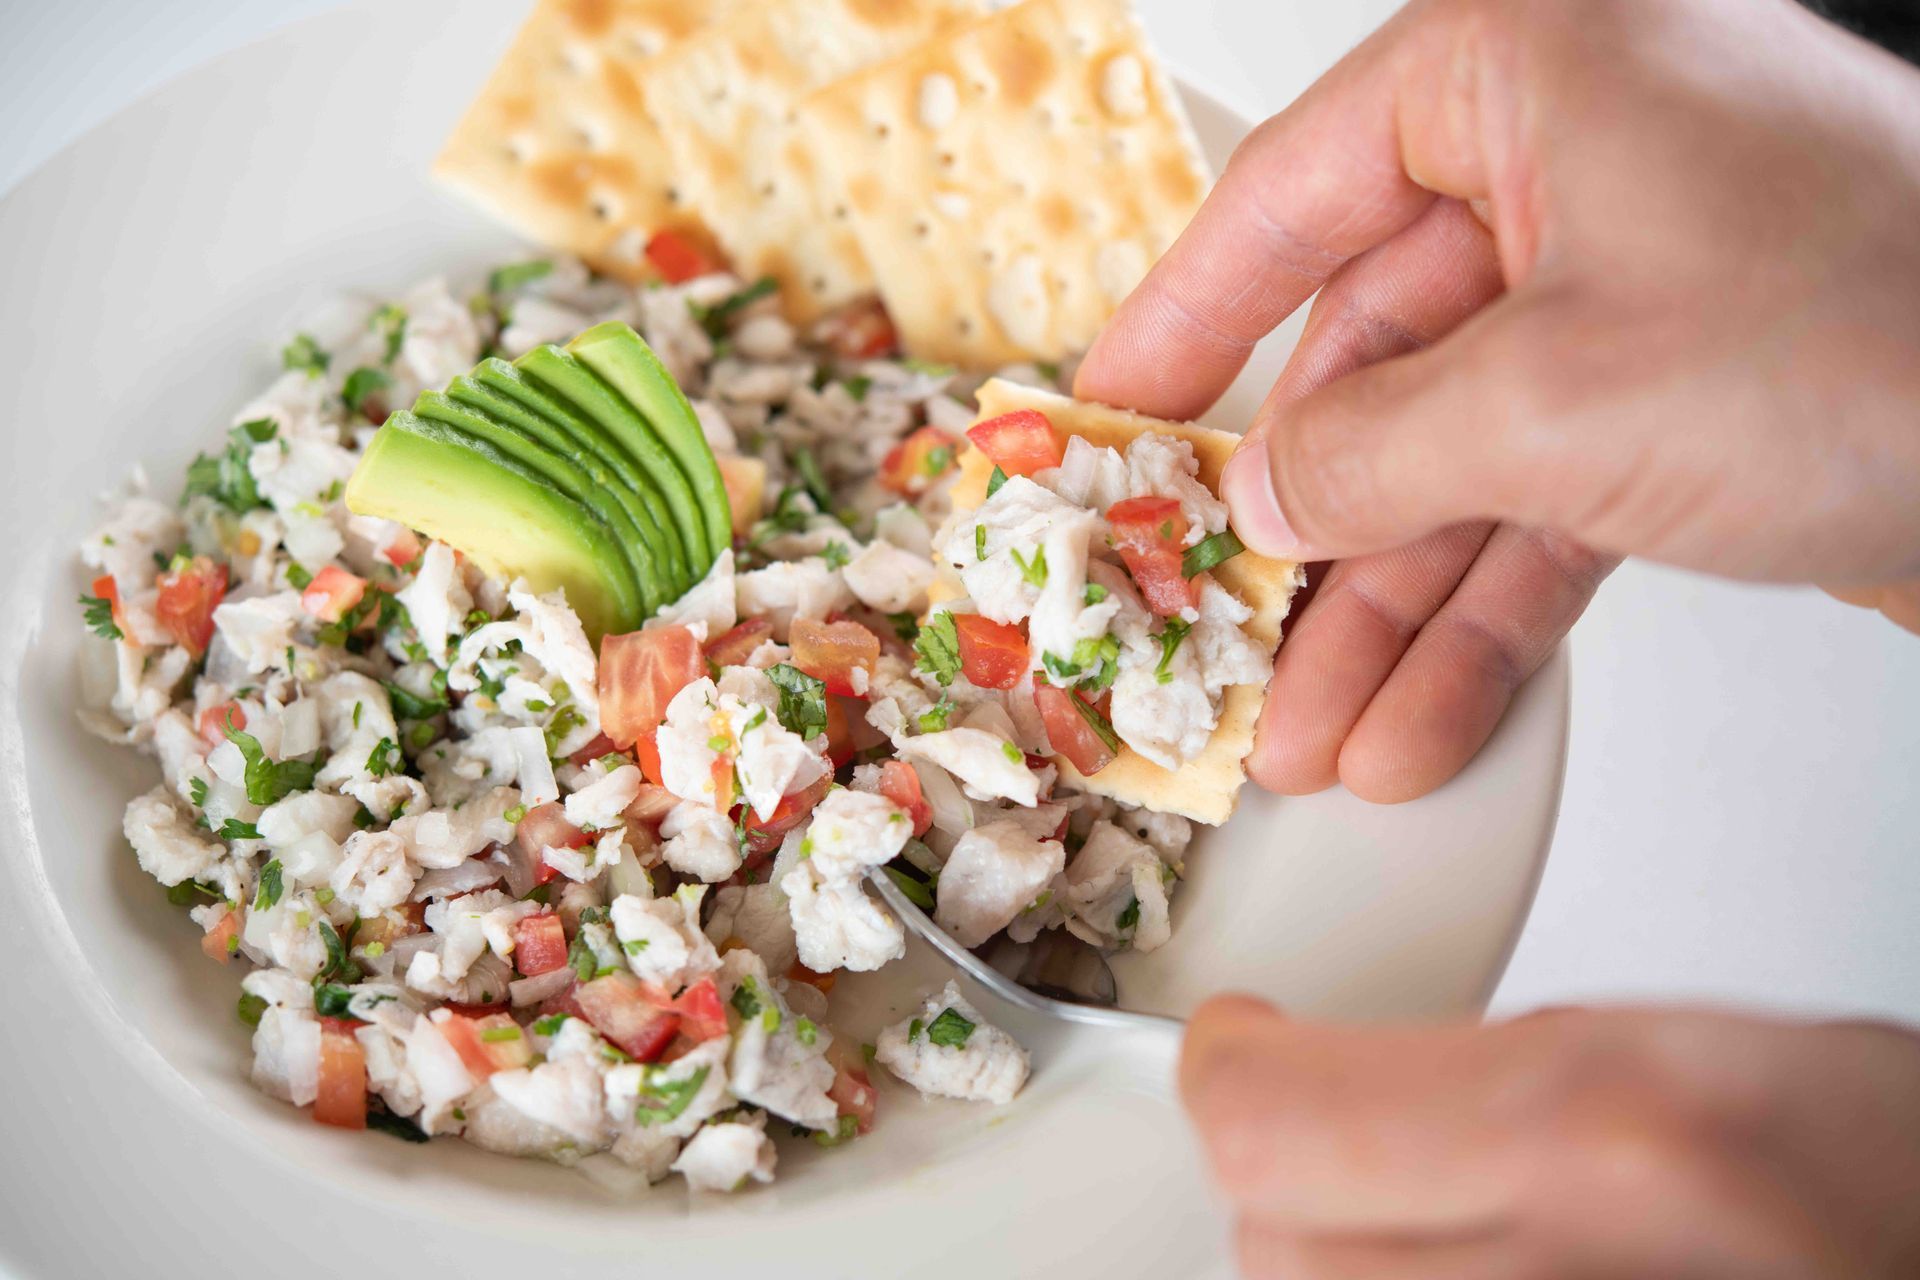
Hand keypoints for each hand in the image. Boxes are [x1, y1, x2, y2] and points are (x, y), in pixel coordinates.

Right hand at [1077, 0, 1919, 800]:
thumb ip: (1366, 444)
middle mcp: (1583, 168)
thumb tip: (1260, 485)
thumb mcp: (1556, 396)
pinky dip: (1481, 617)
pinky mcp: (1694, 407)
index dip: (1183, 319)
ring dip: (1379, 607)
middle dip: (1300, 529)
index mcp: (1533, 72)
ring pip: (1452, 457)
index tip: (1105, 409)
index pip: (1294, 191)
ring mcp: (1642, 294)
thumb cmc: (1886, 332)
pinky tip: (1415, 718)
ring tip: (1306, 727)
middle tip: (1212, 619)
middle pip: (1372, 354)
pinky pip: (1541, 511)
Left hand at [1181, 997, 1919, 1277]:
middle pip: (1277, 1248)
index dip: (1231, 1070)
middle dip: (1280, 1168)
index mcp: (1596, 1136)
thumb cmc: (1895, 1175)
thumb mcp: (1687, 1051)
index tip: (1240, 1041)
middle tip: (1327, 1114)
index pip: (1271, 1122)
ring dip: (1343, 1253)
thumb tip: (1357, 1073)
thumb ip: (1494, 1060)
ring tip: (1422, 1199)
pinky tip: (1478, 1259)